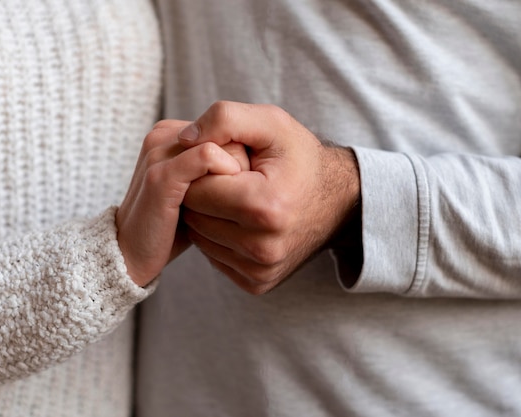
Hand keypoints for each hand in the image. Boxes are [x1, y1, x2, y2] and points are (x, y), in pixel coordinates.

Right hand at [116, 119, 246, 286]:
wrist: (133, 256)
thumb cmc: (173, 226)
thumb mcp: (201, 191)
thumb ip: (219, 170)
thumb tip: (257, 162)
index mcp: (171, 134)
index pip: (224, 128)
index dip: (242, 156)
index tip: (240, 188)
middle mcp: (162, 136)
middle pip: (225, 132)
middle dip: (240, 164)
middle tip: (236, 199)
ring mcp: (158, 153)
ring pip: (220, 142)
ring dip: (236, 174)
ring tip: (232, 204)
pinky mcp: (160, 176)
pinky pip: (206, 157)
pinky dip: (225, 174)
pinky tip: (230, 202)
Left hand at [179, 101, 360, 293]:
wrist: (337, 200)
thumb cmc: (299, 157)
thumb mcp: (270, 122)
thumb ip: (224, 118)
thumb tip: (183, 139)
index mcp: (265, 207)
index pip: (195, 190)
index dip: (202, 169)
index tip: (223, 161)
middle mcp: (263, 248)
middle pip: (194, 216)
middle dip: (203, 193)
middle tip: (228, 179)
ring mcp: (260, 270)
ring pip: (200, 238)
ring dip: (208, 216)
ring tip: (235, 198)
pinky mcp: (257, 283)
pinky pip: (214, 256)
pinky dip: (219, 237)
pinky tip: (240, 221)